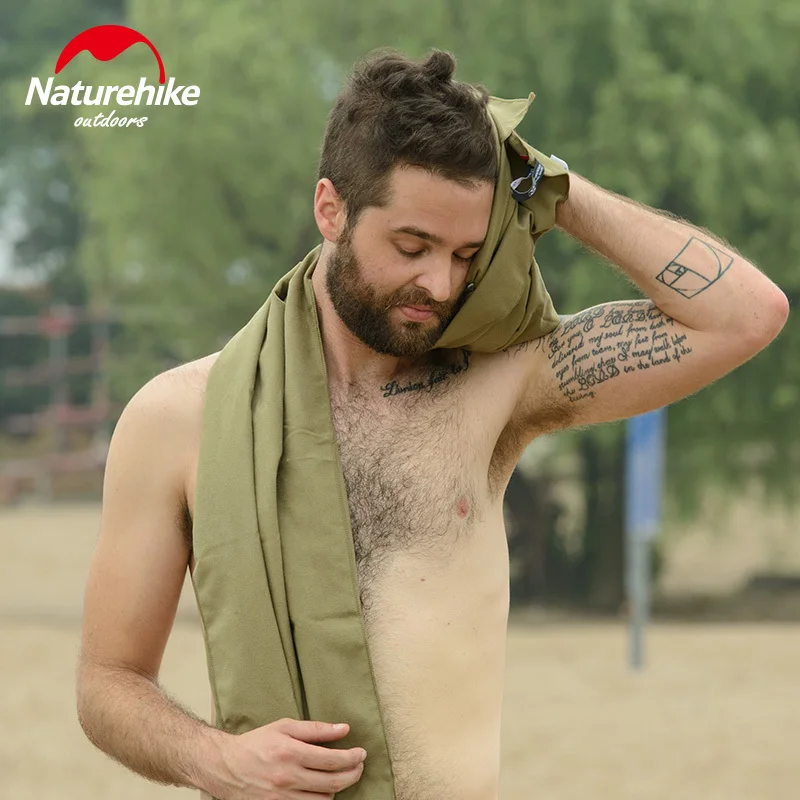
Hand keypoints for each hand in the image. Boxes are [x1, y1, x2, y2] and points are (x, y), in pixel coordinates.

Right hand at [211, 718, 366, 798]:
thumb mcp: (285, 727)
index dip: (352, 757)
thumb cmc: (257, 743)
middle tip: (359, 766)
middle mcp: (288, 778)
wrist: (226, 767)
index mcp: (291, 753)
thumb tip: (343, 729)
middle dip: (353, 774)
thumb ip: (316, 729)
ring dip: (337, 789)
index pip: (333, 760)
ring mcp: (283, 798)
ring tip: (340, 776)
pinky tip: (323, 790)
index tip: (361, 753)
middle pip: (333, 783)